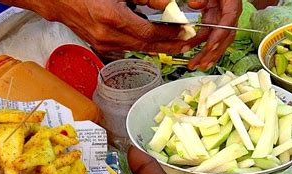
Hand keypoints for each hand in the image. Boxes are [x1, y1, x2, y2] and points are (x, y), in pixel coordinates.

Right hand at [0, 0, 191, 53]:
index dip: (171, 34)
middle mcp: (107, 36)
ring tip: (178, 43)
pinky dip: (145, 44)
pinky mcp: (101, 46)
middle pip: (147, 46)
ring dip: (160, 46)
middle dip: (171, 46)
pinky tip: (156, 40)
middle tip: (190, 44)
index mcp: (111, 18)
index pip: (150, 32)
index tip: (187, 32)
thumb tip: (169, 6)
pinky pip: (129, 47)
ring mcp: (103, 44)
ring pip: (139, 48)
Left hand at [186, 0, 241, 69]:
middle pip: (224, 37)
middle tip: (201, 64)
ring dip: (207, 54)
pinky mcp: (213, 19)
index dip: (220, 36)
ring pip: (217, 40)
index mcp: (231, 4)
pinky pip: (208, 36)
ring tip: (196, 65)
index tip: (210, 46)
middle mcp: (229, 14)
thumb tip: (195, 5)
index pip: (228, 21)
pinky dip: (200, 45)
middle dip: (213, 53)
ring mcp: (221, 18)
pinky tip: (192, 54)